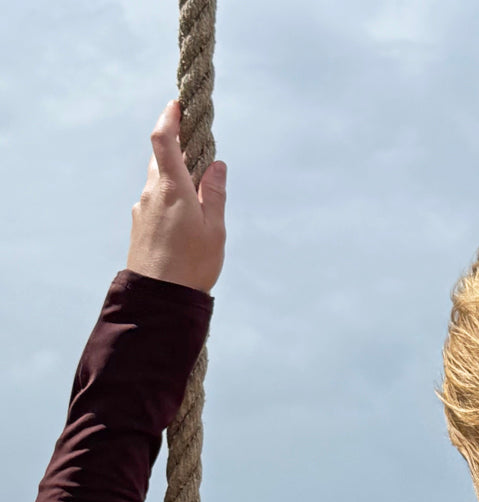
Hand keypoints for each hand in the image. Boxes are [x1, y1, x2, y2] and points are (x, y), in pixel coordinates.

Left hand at [126, 101, 225, 293]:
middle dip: (179, 152)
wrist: (160, 298)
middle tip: (200, 156)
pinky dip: (171, 202)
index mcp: (172, 189)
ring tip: (198, 200)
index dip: (169, 118)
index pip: (163, 140)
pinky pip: (156, 203)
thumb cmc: (192, 264)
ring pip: (159, 183)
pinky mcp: (139, 226)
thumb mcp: (214, 229)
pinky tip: (185, 224)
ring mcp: (142, 210)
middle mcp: (151, 194)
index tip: (176, 104)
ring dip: (177, 181)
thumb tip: (216, 165)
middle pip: (162, 160)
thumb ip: (215, 193)